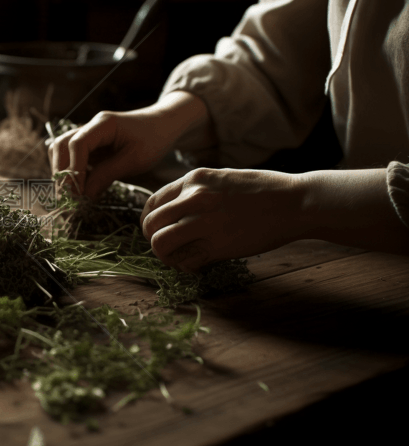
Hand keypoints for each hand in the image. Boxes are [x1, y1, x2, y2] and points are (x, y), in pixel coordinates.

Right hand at [48, 91, 211, 199]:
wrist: (162, 125)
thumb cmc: (153, 139)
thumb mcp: (134, 160)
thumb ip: (107, 175)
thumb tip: (84, 195)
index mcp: (103, 124)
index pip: (77, 144)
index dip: (74, 169)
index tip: (77, 192)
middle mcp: (89, 126)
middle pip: (60, 145)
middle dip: (61, 172)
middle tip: (68, 197)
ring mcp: (87, 134)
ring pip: (60, 150)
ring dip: (62, 171)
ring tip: (71, 193)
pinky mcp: (89, 144)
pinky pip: (71, 156)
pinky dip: (70, 171)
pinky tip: (79, 187)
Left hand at [140, 168, 304, 271]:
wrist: (296, 202)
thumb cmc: (264, 190)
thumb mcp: (222, 178)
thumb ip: (196, 191)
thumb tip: (176, 211)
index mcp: (193, 179)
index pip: (153, 203)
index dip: (150, 221)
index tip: (159, 230)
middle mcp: (193, 197)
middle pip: (150, 224)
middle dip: (153, 240)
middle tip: (169, 248)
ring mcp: (203, 221)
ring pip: (159, 243)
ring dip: (165, 256)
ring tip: (179, 258)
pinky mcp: (216, 244)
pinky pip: (184, 260)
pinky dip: (185, 266)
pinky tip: (197, 265)